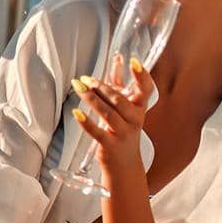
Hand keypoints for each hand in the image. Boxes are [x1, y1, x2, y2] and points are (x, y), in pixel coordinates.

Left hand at [71, 57, 153, 181]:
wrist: (124, 163)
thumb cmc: (123, 130)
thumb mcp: (125, 108)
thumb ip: (119, 84)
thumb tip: (117, 59)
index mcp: (139, 109)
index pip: (146, 90)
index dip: (141, 76)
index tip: (134, 61)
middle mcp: (134, 120)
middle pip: (119, 100)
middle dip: (102, 87)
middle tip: (88, 79)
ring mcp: (123, 133)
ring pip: (108, 113)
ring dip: (91, 99)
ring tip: (79, 87)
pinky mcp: (110, 145)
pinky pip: (97, 132)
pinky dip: (86, 122)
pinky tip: (76, 113)